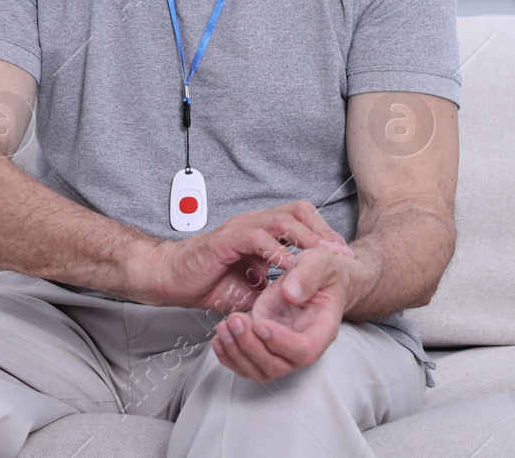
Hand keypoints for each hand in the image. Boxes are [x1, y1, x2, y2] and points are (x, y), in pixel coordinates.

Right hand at [128, 201, 347, 312]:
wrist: (171, 279)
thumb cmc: (208, 281)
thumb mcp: (252, 290)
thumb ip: (275, 290)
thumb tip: (300, 304)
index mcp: (263, 232)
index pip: (301, 219)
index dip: (323, 233)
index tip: (342, 256)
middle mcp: (254, 224)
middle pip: (298, 211)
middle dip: (323, 231)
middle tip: (340, 254)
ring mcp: (241, 229)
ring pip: (281, 220)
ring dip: (306, 238)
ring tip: (323, 257)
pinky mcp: (226, 240)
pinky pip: (257, 238)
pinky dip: (277, 250)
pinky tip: (290, 265)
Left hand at [211, 241, 366, 381]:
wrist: (314, 278)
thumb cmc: (321, 272)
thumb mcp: (319, 262)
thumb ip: (307, 275)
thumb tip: (291, 293)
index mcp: (321, 330)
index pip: (305, 351)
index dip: (281, 342)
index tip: (261, 324)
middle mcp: (302, 347)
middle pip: (277, 365)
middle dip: (252, 346)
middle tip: (235, 319)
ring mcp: (282, 351)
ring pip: (258, 370)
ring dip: (236, 351)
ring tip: (224, 325)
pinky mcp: (264, 347)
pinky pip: (246, 365)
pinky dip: (228, 356)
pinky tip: (218, 339)